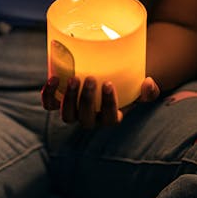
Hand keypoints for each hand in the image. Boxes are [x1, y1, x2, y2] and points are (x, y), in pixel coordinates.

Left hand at [41, 75, 159, 128]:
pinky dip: (48, 95)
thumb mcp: (138, 89)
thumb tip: (148, 83)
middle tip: (90, 79)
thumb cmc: (124, 87)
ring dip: (68, 99)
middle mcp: (90, 119)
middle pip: (86, 119)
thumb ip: (148, 90)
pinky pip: (49, 105)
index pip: (110, 119)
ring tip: (73, 78)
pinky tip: (53, 79)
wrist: (105, 80)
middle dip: (87, 100)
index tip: (109, 84)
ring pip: (67, 115)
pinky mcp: (58, 102)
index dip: (109, 104)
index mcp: (110, 118)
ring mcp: (73, 112)